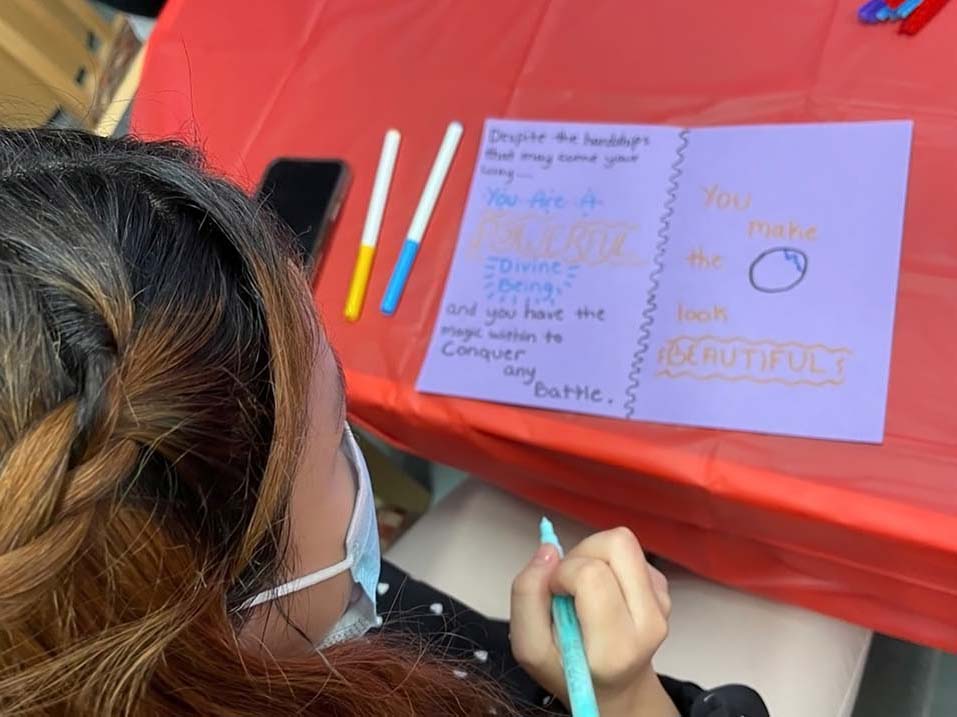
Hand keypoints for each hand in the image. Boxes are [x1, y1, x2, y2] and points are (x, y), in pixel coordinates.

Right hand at [510, 527, 675, 716]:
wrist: (615, 685)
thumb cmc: (569, 668)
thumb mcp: (531, 648)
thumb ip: (526, 597)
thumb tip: (547, 549)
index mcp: (616, 647)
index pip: (592, 575)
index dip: (563, 573)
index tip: (555, 594)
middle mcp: (649, 623)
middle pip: (616, 544)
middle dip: (579, 554)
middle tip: (568, 585)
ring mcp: (661, 603)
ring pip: (622, 541)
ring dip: (593, 553)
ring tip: (583, 586)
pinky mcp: (662, 588)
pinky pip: (629, 551)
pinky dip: (606, 561)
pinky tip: (602, 590)